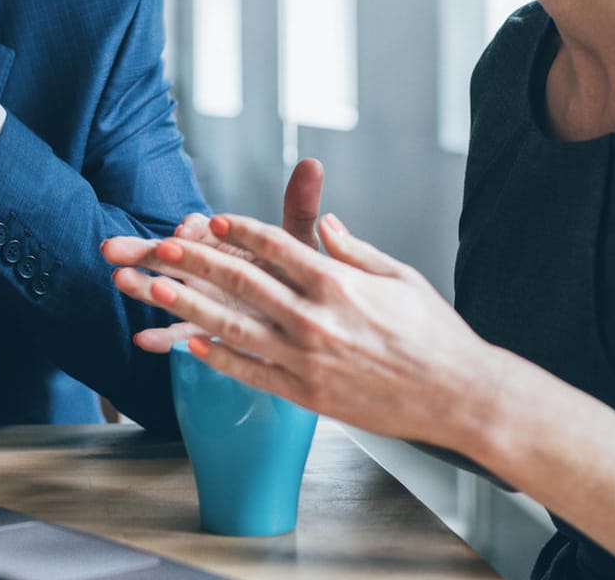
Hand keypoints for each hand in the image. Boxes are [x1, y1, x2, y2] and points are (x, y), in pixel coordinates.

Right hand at [102, 158, 326, 352]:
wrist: (302, 316)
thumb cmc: (298, 274)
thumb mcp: (298, 242)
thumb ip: (299, 207)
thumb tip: (311, 164)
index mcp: (223, 241)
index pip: (200, 229)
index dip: (191, 229)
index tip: (186, 229)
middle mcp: (207, 267)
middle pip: (169, 255)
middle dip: (143, 250)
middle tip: (113, 248)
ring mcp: (202, 299)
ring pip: (167, 292)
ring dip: (142, 287)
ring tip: (120, 281)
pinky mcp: (205, 329)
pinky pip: (179, 334)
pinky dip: (161, 338)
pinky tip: (143, 341)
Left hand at [111, 209, 505, 452]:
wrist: (458, 395)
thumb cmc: (434, 333)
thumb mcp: (398, 276)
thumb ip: (354, 249)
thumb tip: (326, 223)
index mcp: (338, 282)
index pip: (276, 247)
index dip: (238, 231)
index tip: (211, 219)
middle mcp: (316, 318)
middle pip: (243, 281)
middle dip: (196, 261)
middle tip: (159, 246)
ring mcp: (307, 359)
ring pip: (235, 327)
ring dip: (190, 307)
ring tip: (156, 291)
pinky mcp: (306, 394)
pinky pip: (252, 373)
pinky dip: (219, 358)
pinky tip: (190, 345)